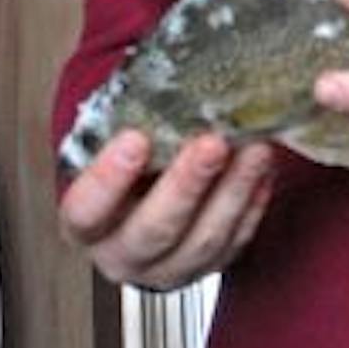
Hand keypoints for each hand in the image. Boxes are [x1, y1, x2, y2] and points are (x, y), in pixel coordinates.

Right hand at [56, 129, 275, 290]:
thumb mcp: (116, 139)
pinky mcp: (210, 266)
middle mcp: (122, 255)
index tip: (135, 138)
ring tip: (254, 149)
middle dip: (186, 185)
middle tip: (211, 143)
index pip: (86, 210)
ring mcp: (169, 269)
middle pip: (152, 231)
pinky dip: (252, 204)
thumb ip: (130, 121)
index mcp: (87, 223)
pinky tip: (262, 170)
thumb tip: (163, 79)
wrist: (149, 190)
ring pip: (203, 241)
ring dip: (233, 191)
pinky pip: (236, 242)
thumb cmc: (132, 156)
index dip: (108, 179)